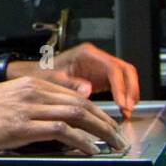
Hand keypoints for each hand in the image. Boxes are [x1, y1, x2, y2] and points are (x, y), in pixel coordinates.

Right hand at [0, 75, 127, 154]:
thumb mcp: (1, 102)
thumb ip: (27, 106)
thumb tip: (50, 120)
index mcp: (26, 84)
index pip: (72, 95)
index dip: (95, 110)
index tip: (105, 124)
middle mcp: (30, 92)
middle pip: (80, 103)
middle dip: (105, 121)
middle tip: (118, 137)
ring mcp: (26, 109)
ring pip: (77, 115)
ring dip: (101, 131)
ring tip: (113, 145)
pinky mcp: (20, 127)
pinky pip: (61, 132)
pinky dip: (81, 141)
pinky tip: (90, 150)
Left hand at [9, 42, 140, 118]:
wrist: (35, 75)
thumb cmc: (41, 74)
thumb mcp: (53, 79)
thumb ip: (70, 84)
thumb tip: (87, 91)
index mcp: (86, 53)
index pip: (112, 68)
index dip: (120, 86)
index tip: (122, 103)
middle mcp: (96, 57)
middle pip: (125, 70)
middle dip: (130, 90)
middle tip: (128, 109)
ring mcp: (100, 66)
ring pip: (125, 77)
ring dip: (129, 93)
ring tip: (126, 112)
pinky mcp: (100, 77)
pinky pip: (118, 84)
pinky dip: (123, 96)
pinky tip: (121, 110)